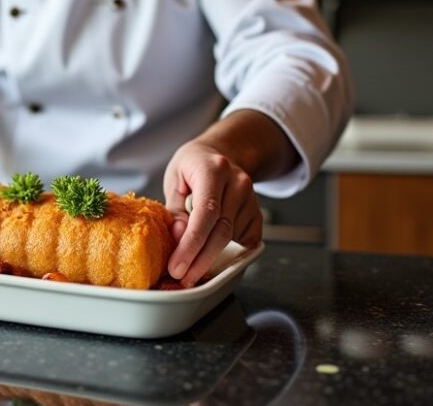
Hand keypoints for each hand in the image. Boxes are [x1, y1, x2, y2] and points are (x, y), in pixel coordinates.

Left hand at [163, 140, 262, 286]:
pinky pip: (244, 240)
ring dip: (210, 257)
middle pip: (221, 231)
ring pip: (231, 238)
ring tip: (190, 264)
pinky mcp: (258, 212)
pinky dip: (228, 250)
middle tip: (182, 278)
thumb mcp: (175, 180)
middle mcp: (237, 182)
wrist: (218, 154)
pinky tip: (212, 250)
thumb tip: (178, 237)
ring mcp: (251, 197)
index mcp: (213, 169)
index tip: (177, 266)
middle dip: (200, 260)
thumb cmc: (192, 167)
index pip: (205, 212)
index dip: (191, 244)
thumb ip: (176, 209)